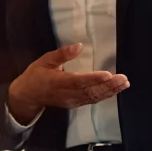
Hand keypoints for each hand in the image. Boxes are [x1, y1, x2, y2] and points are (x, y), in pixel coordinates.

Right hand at [6, 43, 128, 124]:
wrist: (28, 96)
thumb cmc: (36, 75)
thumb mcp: (45, 60)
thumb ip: (62, 54)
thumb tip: (79, 46)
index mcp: (57, 82)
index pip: (78, 81)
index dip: (93, 78)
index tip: (108, 74)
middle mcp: (66, 94)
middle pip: (89, 92)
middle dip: (108, 86)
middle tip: (123, 79)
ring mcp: (71, 101)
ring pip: (93, 98)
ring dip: (109, 92)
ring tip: (123, 84)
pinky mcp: (75, 104)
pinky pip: (91, 100)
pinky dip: (104, 95)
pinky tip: (114, 90)